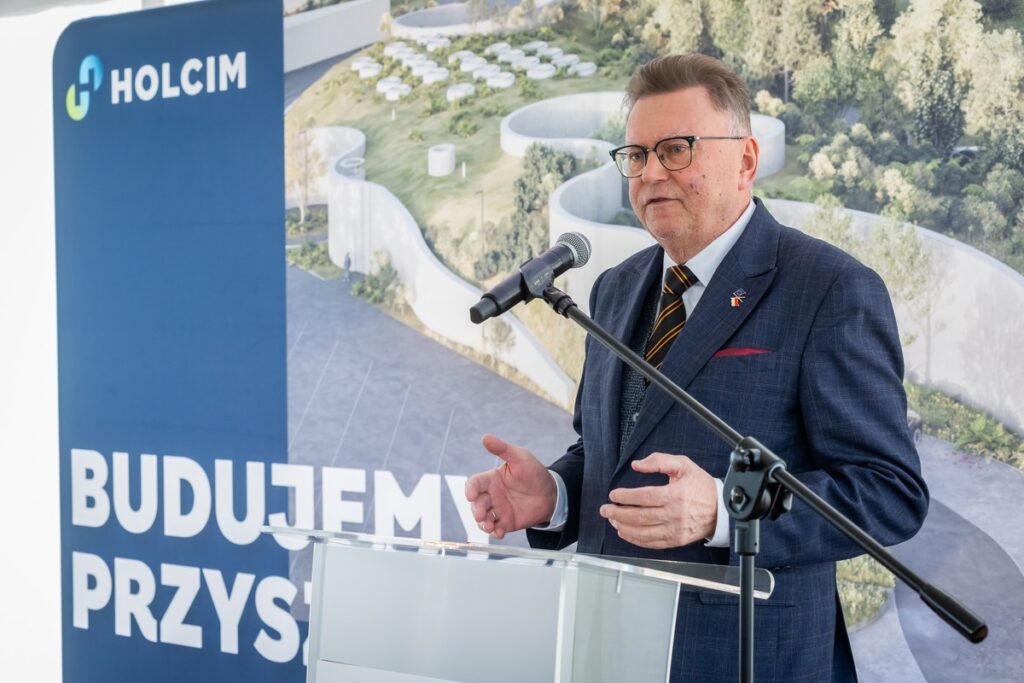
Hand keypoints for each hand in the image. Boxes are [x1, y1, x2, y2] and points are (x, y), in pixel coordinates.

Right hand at [464, 434, 556, 539]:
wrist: (552, 493)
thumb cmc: (534, 472)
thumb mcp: (520, 457)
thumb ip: (503, 449)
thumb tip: (485, 437)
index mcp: (491, 479)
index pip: (474, 484)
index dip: (470, 489)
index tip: (471, 494)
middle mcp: (492, 495)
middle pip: (476, 504)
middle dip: (476, 510)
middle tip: (481, 515)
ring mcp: (498, 510)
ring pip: (483, 519)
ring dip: (482, 524)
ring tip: (489, 526)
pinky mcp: (506, 523)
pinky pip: (496, 529)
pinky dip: (494, 532)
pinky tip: (499, 532)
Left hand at [599, 453, 717, 548]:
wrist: (720, 508)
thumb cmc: (700, 485)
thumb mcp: (683, 464)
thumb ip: (659, 460)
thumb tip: (637, 465)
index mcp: (676, 495)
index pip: (644, 497)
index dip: (626, 497)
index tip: (614, 495)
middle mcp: (675, 514)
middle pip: (640, 517)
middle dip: (618, 513)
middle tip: (605, 510)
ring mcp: (675, 530)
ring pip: (643, 533)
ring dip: (624, 528)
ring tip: (613, 521)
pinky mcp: (676, 541)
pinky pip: (652, 543)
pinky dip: (635, 540)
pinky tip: (626, 532)